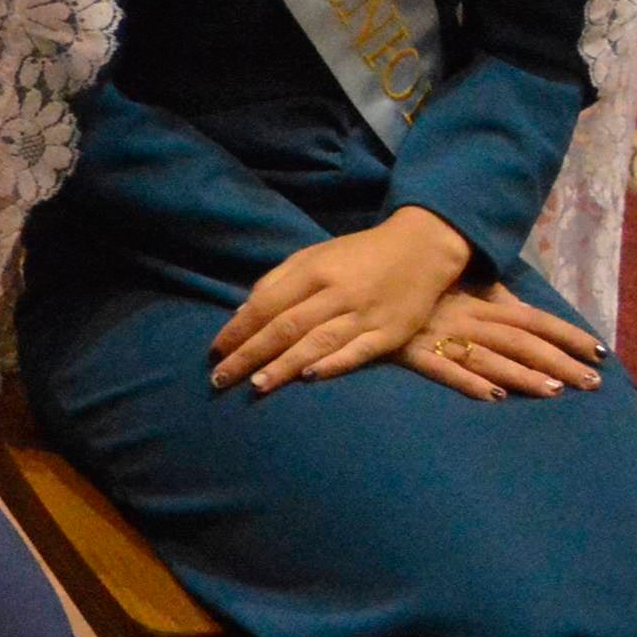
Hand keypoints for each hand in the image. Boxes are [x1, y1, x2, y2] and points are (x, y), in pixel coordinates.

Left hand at [213, 206, 470, 391]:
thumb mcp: (313, 256)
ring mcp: (366, 315)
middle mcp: (337, 294)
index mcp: (314, 272)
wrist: (422, 250)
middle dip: (250, 355)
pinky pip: (358, 353)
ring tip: (257, 386)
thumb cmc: (358, 255)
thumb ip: (277, 282)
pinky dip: (333, 365)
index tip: (215, 352)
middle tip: (221, 379)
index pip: (266, 305)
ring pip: (318, 343)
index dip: (238, 330)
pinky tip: (309, 378)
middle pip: (286, 328)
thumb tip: (241, 313)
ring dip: (285, 366)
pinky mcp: (391, 334)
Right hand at [401, 283, 607, 402]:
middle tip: (592, 382)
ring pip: (487, 357)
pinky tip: (491, 397)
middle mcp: (464, 318)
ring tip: (555, 392)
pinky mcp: (407, 352)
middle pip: (520, 340)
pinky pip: (439, 369)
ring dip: (521, 374)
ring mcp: (437, 336)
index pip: (532, 318)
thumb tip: (524, 307)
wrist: (355, 289)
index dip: (567, 334)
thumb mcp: (453, 286)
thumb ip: (489, 296)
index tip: (600, 351)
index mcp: (477, 303)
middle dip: (559, 360)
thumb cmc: (410, 289)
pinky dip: (466, 382)